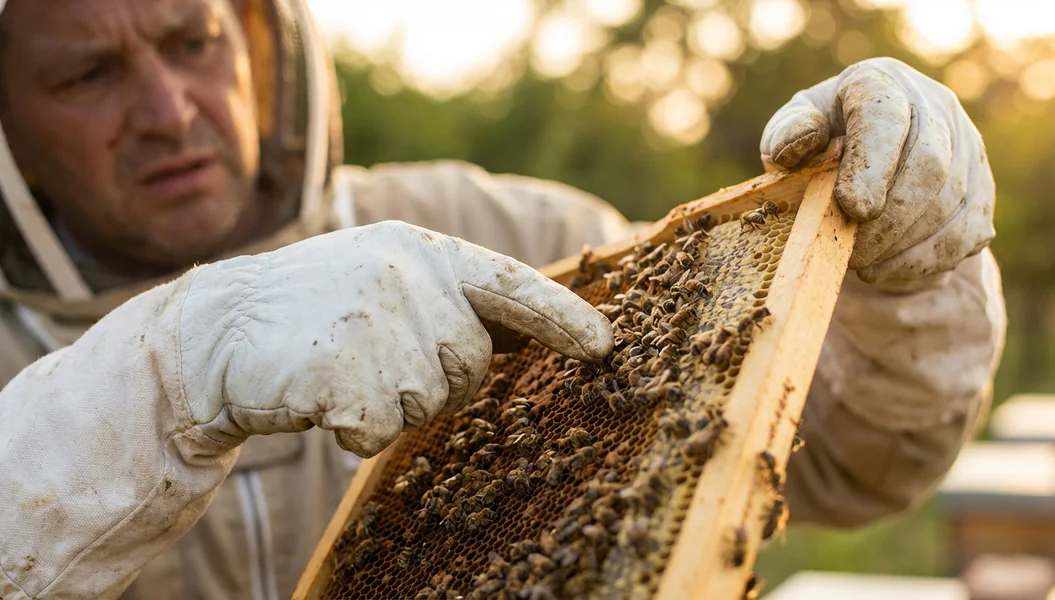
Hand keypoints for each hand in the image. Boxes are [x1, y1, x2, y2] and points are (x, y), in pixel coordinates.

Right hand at [177, 221, 612, 457]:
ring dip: (387, 404)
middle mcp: (408, 277)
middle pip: (469, 364)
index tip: (603, 346)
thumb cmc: (312, 311)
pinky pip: (378, 431)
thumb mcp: (384, 279)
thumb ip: (447, 300)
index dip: (560, 317)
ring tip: (339, 369)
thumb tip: (520, 338)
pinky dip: (351, 430)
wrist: (217, 329)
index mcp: (423, 251)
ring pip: (426, 402)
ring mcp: (376, 321)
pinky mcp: (343, 369)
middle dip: (433, 379)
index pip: (510, 284)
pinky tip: (317, 395)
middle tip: (372, 359)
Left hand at [760, 57, 994, 283]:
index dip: (872, 164)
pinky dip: (924, 259)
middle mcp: (933, 104)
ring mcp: (966, 145)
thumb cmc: (817, 148)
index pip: (885, 117)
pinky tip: (886, 270)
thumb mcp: (790, 134)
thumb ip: (787, 134)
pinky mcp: (981, 187)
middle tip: (852, 251)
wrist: (863, 167)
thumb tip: (799, 142)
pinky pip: (966, 230)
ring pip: (952, 200)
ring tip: (861, 263)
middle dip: (889, 217)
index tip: (852, 207)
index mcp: (878, 83)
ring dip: (904, 243)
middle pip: (930, 162)